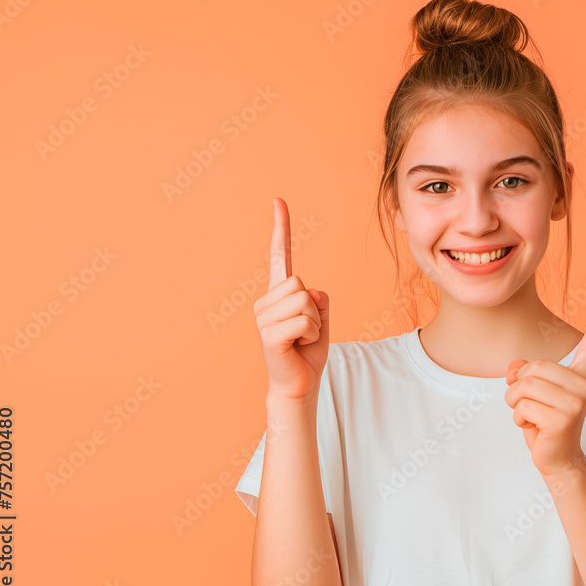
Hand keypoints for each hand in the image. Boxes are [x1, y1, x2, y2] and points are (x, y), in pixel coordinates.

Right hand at [252, 197, 329, 401]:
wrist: (299, 384)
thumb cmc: (308, 352)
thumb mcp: (322, 319)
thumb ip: (320, 300)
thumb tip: (310, 292)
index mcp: (278, 295)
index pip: (278, 256)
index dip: (280, 229)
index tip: (278, 201)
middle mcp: (265, 302)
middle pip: (301, 283)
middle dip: (315, 309)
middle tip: (306, 331)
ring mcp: (263, 318)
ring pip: (305, 302)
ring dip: (315, 324)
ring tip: (302, 340)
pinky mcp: (268, 335)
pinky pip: (304, 321)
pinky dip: (312, 334)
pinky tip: (299, 346)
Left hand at [504, 299, 585, 476]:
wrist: (557, 458)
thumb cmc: (543, 421)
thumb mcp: (532, 392)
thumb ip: (522, 372)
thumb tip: (514, 368)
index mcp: (580, 375)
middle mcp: (583, 386)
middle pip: (533, 368)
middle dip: (517, 386)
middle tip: (526, 403)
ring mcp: (575, 403)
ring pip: (523, 388)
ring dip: (515, 403)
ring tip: (529, 415)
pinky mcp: (563, 420)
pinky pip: (523, 407)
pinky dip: (519, 419)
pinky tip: (535, 428)